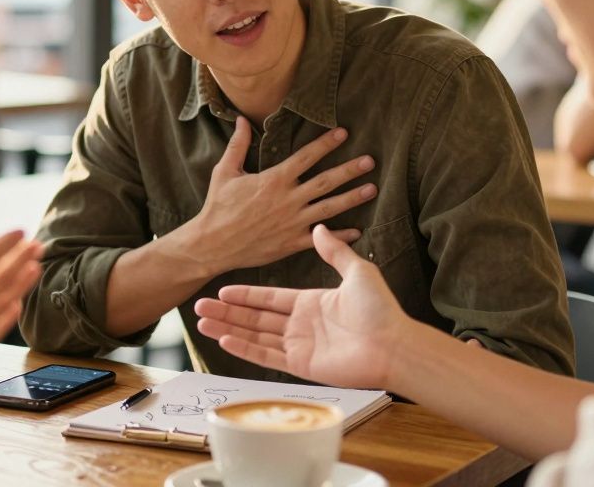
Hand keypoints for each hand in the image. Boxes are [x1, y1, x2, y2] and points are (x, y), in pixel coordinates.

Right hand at [189, 118, 376, 275]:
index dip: (326, 143)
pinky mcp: (291, 243)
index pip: (306, 156)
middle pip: (326, 181)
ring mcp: (292, 222)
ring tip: (372, 189)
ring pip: (329, 207)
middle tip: (370, 161)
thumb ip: (237, 145)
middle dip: (350, 170)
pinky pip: (321, 239)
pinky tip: (358, 230)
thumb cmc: (217, 207)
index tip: (343, 133)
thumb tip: (240, 119)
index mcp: (274, 180)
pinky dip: (341, 235)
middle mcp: (288, 199)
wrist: (213, 244)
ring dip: (352, 198)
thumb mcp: (224, 172)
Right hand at [194, 224, 410, 388]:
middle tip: (200, 304)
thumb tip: (318, 228)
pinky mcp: (301, 366)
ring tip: (202, 321)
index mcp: (311, 303)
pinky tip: (224, 339)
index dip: (246, 294)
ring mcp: (299, 347)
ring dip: (228, 329)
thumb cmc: (380, 310)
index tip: (222, 288)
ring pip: (254, 336)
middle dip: (228, 311)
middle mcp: (301, 325)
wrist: (393, 344)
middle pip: (255, 317)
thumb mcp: (357, 272)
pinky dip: (244, 349)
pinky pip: (266, 356)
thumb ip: (334, 252)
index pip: (269, 298)